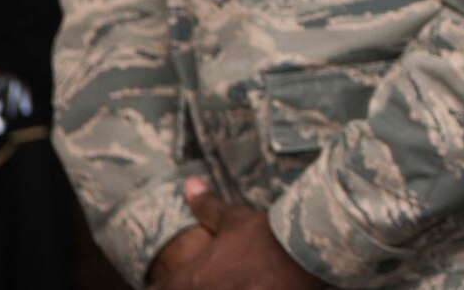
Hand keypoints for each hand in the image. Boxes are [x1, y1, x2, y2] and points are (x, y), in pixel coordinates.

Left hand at [160, 178, 321, 289]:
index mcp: (194, 279)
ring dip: (211, 289)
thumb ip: (208, 206)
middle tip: (201, 278)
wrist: (305, 256)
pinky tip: (244, 286)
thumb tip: (190, 183)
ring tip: (225, 281)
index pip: (157, 289)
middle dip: (185, 286)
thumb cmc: (268, 237)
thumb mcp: (235, 220)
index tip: (165, 279)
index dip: (159, 284)